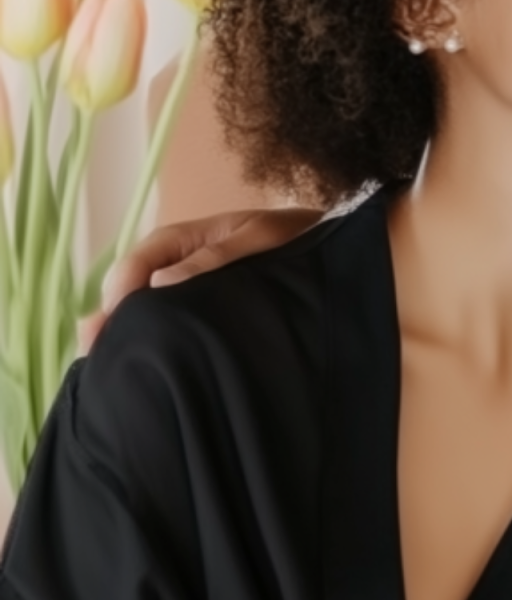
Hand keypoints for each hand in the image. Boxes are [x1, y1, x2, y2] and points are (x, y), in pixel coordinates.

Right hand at [80, 208, 323, 350]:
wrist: (330, 247)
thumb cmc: (296, 237)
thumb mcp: (259, 240)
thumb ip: (216, 257)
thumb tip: (160, 283)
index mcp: (189, 237)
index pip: (141, 259)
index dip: (121, 289)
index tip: (112, 321)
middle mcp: (180, 259)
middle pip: (132, 285)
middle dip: (112, 316)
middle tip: (93, 350)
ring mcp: (188, 283)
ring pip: (144, 305)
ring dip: (125, 329)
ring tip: (103, 361)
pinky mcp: (203, 306)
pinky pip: (168, 318)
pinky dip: (148, 335)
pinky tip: (138, 360)